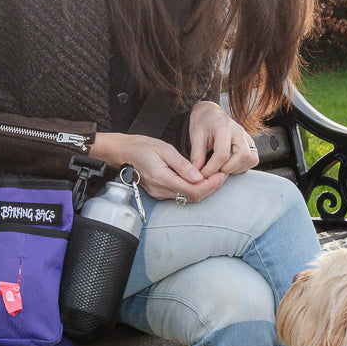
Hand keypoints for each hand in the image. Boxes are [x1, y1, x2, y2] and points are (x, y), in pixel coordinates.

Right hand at [89, 130, 223, 203]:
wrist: (124, 152)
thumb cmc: (142, 147)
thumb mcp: (164, 150)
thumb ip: (182, 165)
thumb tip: (199, 177)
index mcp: (163, 179)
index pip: (193, 190)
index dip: (210, 185)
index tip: (221, 174)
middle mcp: (161, 190)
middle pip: (193, 197)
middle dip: (211, 188)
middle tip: (222, 175)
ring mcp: (160, 194)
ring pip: (188, 198)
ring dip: (204, 189)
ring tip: (215, 176)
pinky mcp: (160, 193)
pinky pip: (181, 195)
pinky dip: (194, 189)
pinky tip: (201, 179)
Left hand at [188, 100, 258, 179]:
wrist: (210, 113)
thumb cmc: (203, 123)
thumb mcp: (196, 136)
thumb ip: (197, 155)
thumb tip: (197, 173)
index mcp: (223, 127)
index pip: (223, 153)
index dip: (212, 168)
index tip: (203, 174)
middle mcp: (239, 131)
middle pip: (243, 156)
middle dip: (228, 169)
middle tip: (214, 171)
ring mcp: (246, 137)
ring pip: (251, 159)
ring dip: (237, 169)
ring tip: (222, 169)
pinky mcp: (250, 142)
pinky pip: (253, 159)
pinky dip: (243, 167)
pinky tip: (230, 166)